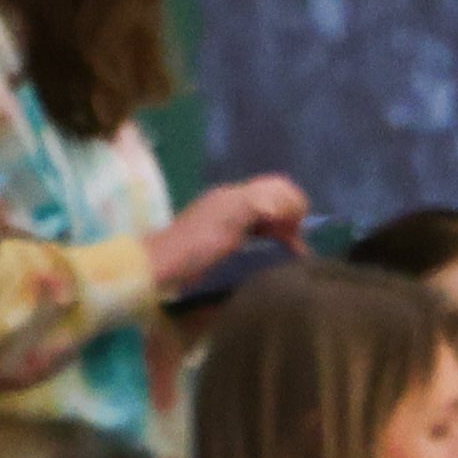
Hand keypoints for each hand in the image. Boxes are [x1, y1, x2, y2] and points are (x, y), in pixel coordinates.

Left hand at [144, 174, 314, 291]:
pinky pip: (256, 232)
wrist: (160, 270)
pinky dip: (270, 240)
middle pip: (274, 201)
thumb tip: (294, 203)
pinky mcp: (222, 240)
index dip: (295, 206)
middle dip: (291, 219)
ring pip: (267, 218)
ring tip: (291, 254)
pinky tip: (271, 255)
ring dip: (282, 231)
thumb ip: (262, 203)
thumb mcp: (232, 219)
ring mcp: (227, 221)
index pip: (278, 187)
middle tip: (298, 249)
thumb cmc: (196, 245)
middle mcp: (233, 203)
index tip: (297, 234)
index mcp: (235, 195)